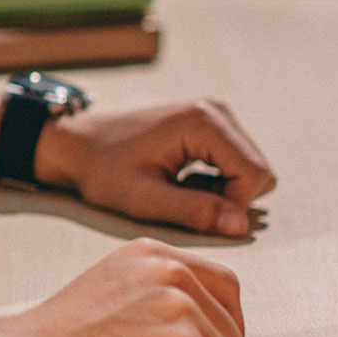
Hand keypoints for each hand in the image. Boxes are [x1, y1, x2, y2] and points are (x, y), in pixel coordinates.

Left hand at [38, 99, 276, 235]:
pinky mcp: (211, 124)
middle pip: (258, 171)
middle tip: (182, 202)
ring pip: (250, 169)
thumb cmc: (103, 170)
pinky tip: (181, 181)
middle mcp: (216, 111)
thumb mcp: (144, 198)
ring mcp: (215, 114)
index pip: (254, 174)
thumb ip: (194, 211)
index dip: (234, 207)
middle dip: (230, 199)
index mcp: (203, 122)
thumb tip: (242, 226)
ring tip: (179, 191)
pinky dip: (216, 181)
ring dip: (223, 191)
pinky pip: (236, 162)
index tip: (196, 217)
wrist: (79, 144)